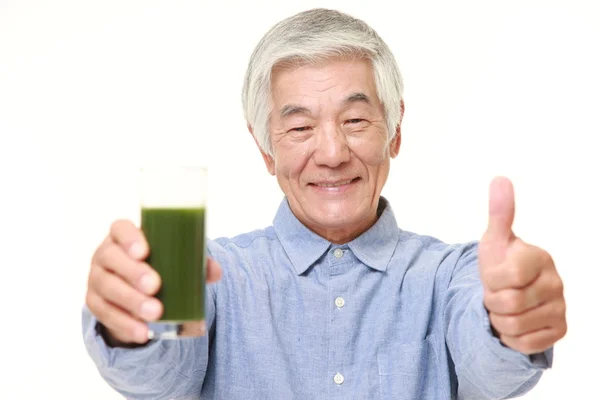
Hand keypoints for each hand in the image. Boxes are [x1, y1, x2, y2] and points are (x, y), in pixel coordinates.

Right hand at [86, 220, 222, 344]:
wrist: (137, 289)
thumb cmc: (159, 264)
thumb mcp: (175, 259)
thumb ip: (195, 262)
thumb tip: (214, 272)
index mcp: (124, 236)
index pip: (120, 229)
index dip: (129, 238)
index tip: (144, 252)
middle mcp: (106, 254)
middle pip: (111, 259)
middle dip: (133, 273)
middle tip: (155, 286)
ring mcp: (97, 278)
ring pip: (107, 288)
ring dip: (131, 302)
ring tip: (155, 313)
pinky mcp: (96, 303)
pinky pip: (105, 314)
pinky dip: (125, 324)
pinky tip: (143, 332)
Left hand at [478, 177, 566, 354]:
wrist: (508, 292)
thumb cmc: (501, 263)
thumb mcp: (494, 240)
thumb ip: (499, 213)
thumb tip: (500, 179)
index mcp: (539, 258)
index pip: (507, 276)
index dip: (491, 280)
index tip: (493, 276)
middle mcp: (556, 283)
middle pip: (509, 304)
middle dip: (492, 301)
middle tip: (496, 294)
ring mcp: (560, 308)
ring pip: (513, 326)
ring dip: (498, 320)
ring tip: (504, 307)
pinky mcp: (558, 331)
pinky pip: (524, 343)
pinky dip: (511, 337)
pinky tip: (515, 322)